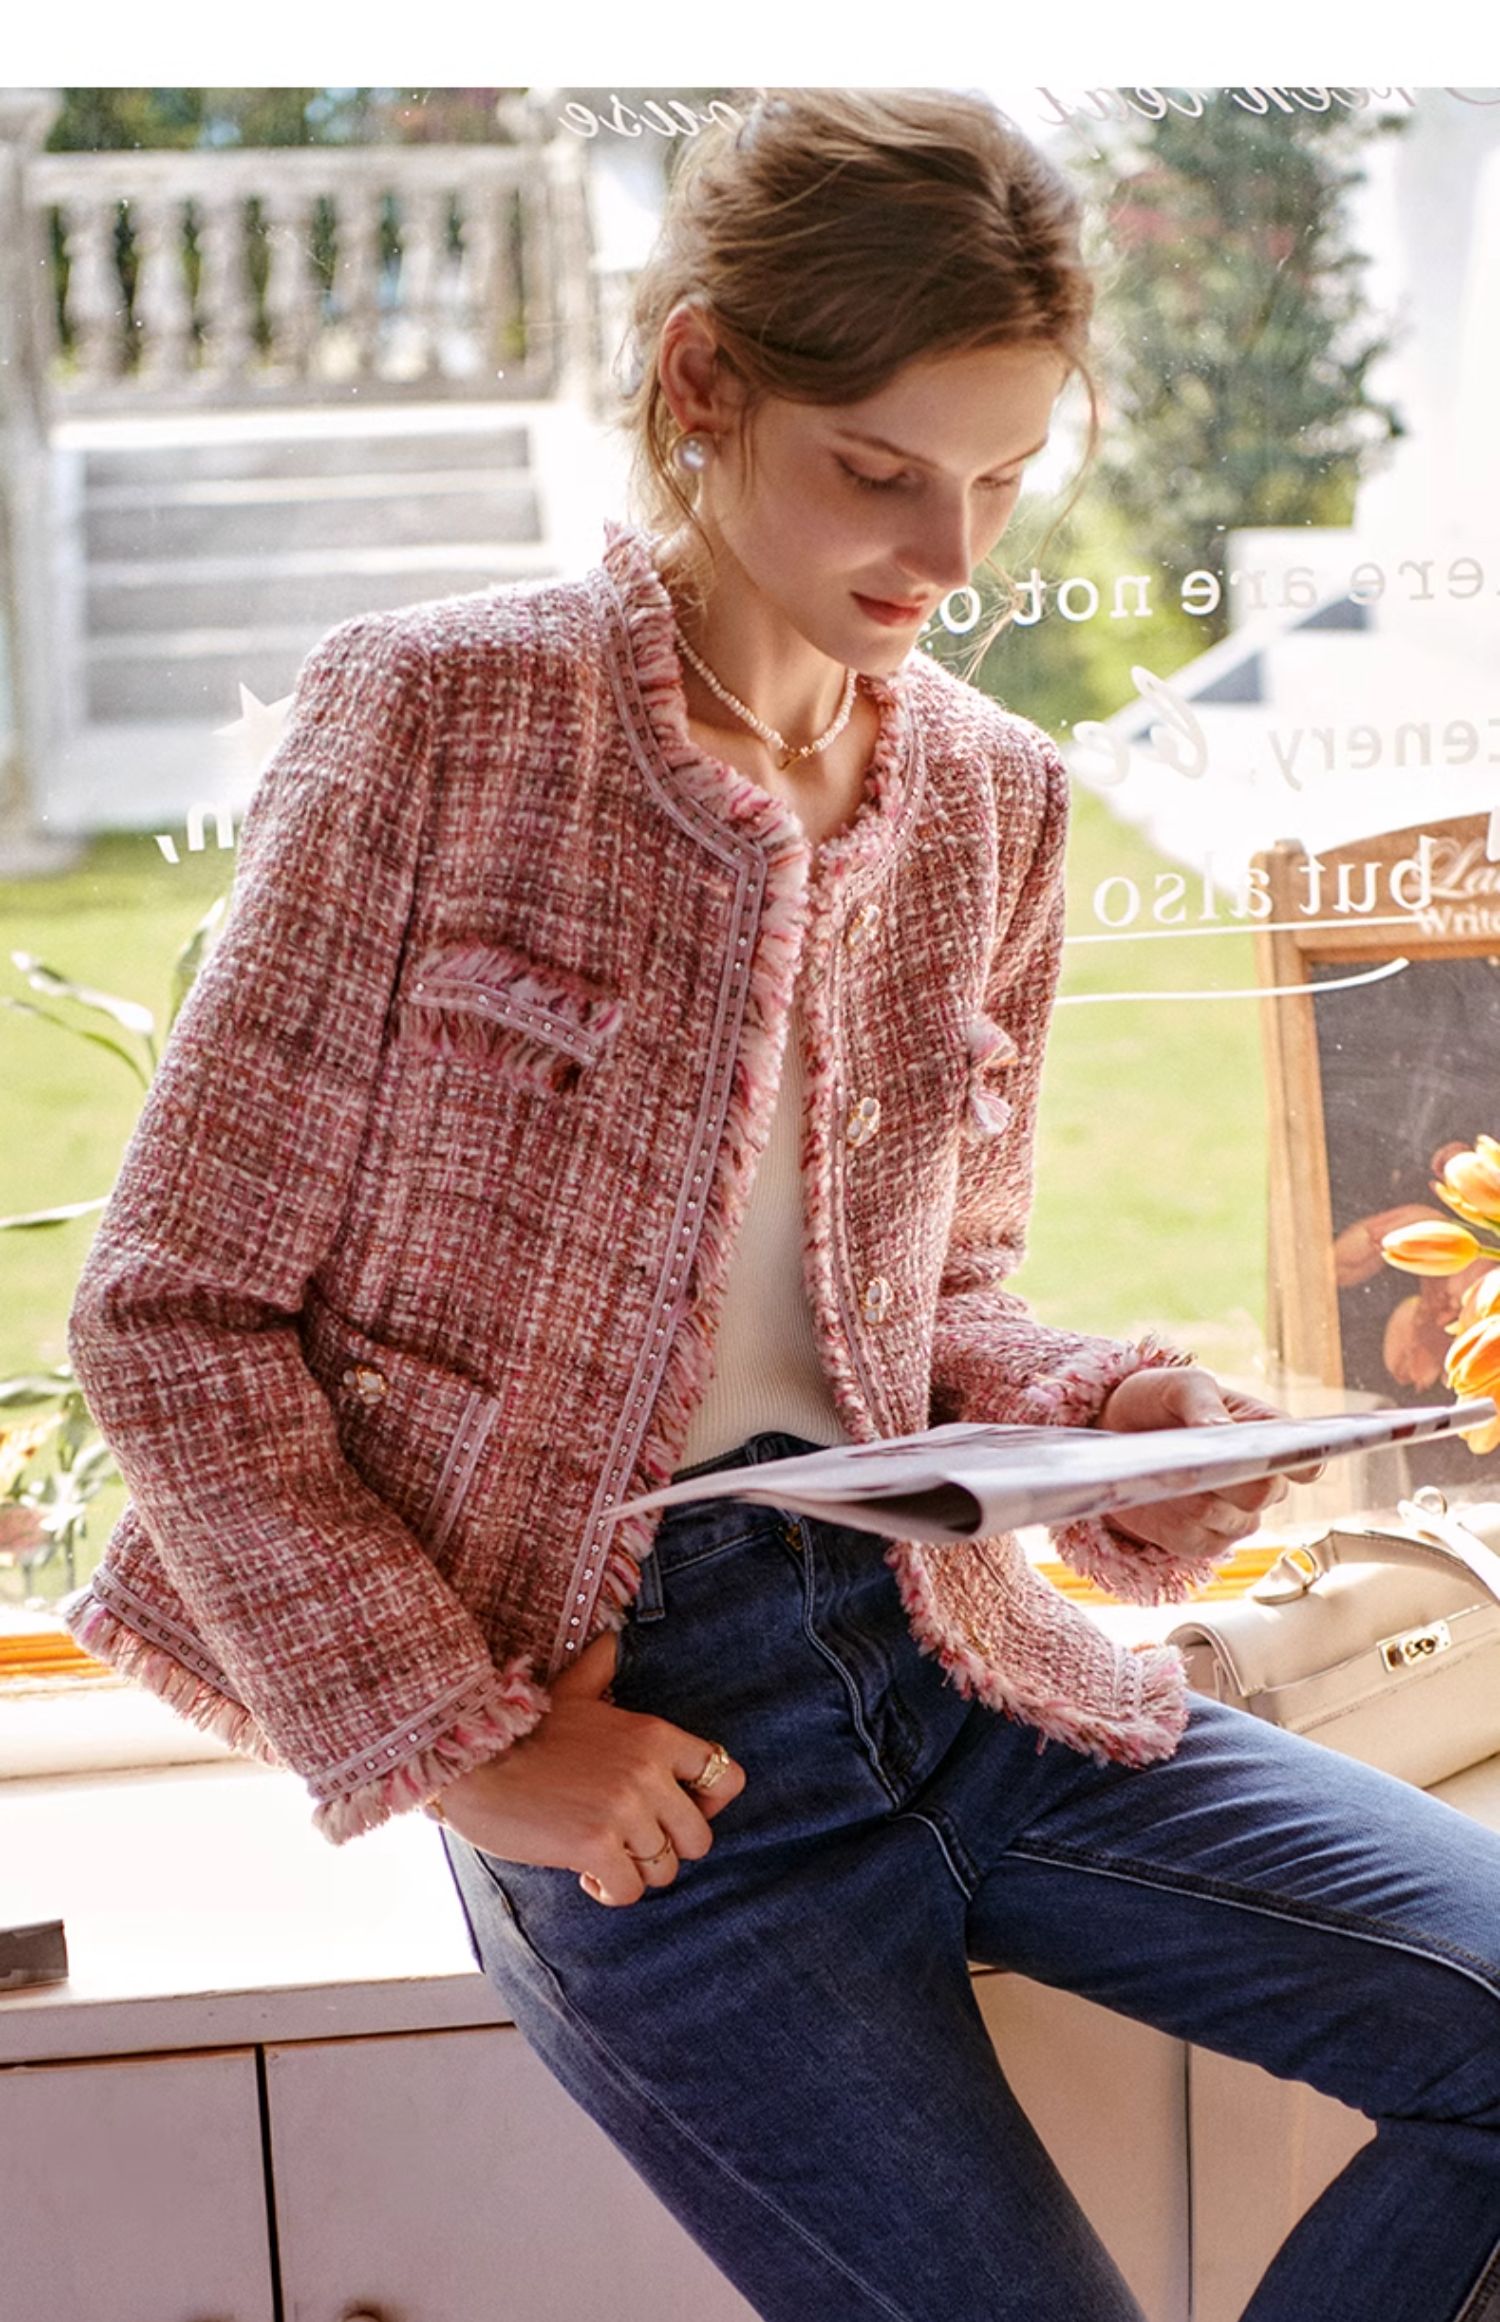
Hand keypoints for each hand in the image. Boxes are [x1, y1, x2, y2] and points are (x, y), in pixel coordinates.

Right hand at [430, 1631, 745, 1907]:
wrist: (473, 1759)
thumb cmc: (521, 1730)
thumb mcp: (570, 1690)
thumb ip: (599, 1669)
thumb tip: (611, 1639)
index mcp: (653, 1735)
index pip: (726, 1774)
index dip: (708, 1802)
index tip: (675, 1811)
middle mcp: (648, 1771)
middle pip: (699, 1837)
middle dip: (667, 1847)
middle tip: (631, 1841)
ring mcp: (624, 1809)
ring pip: (665, 1869)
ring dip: (635, 1870)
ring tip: (603, 1854)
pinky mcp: (595, 1845)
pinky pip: (629, 1890)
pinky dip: (609, 1890)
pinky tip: (584, 1872)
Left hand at [1096, 1366, 1324, 1563]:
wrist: (1117, 1429)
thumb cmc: (1161, 1401)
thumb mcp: (1181, 1385)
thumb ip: (1204, 1404)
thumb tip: (1220, 1430)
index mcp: (1270, 1436)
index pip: (1306, 1459)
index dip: (1300, 1464)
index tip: (1278, 1459)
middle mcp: (1263, 1480)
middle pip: (1264, 1494)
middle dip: (1229, 1478)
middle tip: (1194, 1459)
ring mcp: (1237, 1515)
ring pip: (1229, 1520)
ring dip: (1192, 1497)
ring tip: (1163, 1470)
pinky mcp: (1203, 1541)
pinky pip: (1197, 1540)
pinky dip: (1172, 1521)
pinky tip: (1155, 1497)